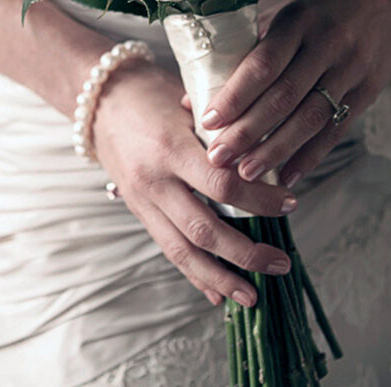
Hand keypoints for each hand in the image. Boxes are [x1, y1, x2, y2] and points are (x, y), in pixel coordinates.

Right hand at [91, 60, 298, 307]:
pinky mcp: (138, 212)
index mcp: (171, 148)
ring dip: (221, 277)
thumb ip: (224, 131)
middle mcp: (154, 181)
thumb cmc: (152, 94)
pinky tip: (217, 294)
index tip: (289, 203)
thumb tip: (270, 153)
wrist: (101, 101)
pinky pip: (168, 249)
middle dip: (246, 253)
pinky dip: (194, 274)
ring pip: (183, 251)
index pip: (221, 184)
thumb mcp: (189, 103)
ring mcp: (142, 202)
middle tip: (281, 264)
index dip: (260, 199)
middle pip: (204, 229)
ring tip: (252, 296)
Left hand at [199, 0, 390, 187]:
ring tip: (246, 173)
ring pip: (310, 118)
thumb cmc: (318, 10)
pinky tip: (286, 176)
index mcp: (298, 22)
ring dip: (276, 150)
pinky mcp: (369, 91)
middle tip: (218, 157)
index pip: (263, 64)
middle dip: (248, 132)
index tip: (208, 120)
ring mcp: (351, 70)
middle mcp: (327, 45)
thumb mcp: (283, 15)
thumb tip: (195, 97)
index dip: (236, 95)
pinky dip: (310, 156)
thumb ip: (243, 52)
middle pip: (284, 97)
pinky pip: (336, 129)